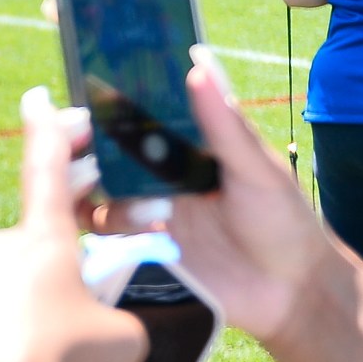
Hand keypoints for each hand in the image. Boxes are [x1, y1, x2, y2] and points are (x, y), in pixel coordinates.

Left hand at [0, 87, 147, 361]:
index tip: (37, 100)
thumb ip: (111, 320)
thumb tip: (94, 331)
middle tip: (57, 345)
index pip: (47, 172)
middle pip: (20, 266)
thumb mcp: (122, 341)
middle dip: (39, 297)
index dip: (48, 135)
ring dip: (1, 329)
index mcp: (41, 240)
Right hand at [104, 48, 341, 342]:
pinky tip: (118, 220)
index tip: (82, 70)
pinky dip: (98, 219)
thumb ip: (223, 125)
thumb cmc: (285, 222)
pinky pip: (103, 226)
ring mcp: (149, 205)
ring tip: (93, 183)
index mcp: (192, 142)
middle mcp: (163, 169)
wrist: (290, 295)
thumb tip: (197, 66)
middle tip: (72, 136)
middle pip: (108, 144)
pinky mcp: (141, 242)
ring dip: (88, 180)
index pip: (145, 106)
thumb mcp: (257, 170)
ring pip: (96, 182)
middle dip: (83, 137)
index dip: (112, 89)